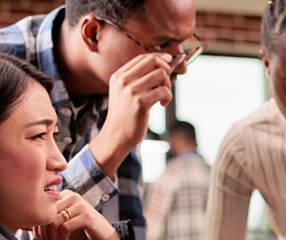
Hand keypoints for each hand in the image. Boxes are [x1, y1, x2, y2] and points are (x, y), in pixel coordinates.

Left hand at [35, 190, 119, 239]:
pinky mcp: (86, 215)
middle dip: (43, 231)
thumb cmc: (80, 229)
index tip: (38, 237)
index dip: (37, 223)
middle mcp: (72, 196)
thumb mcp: (62, 223)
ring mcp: (80, 204)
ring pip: (55, 220)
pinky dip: (61, 238)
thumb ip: (48, 220)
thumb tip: (26, 225)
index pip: (43, 206)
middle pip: (48, 212)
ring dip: (52, 236)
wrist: (102, 236)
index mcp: (64, 194)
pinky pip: (65, 227)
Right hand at [90, 53, 172, 177]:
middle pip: (153, 61)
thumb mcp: (124, 93)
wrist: (116, 137)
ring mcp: (131, 91)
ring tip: (164, 97)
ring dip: (168, 85)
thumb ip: (137, 80)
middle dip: (166, 68)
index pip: (143, 57)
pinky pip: (163, 91)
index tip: (169, 62)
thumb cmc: (125, 117)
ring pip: (161, 75)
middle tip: (167, 82)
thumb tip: (163, 67)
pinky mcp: (141, 102)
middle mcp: (123, 80)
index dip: (159, 57)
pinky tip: (162, 105)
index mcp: (118, 76)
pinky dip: (168, 97)